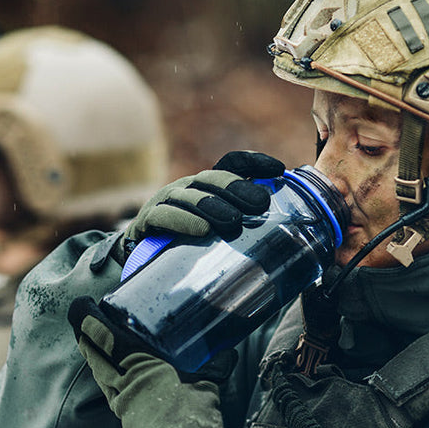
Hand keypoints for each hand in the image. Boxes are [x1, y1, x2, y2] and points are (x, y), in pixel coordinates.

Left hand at [68, 296, 229, 427]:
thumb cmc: (193, 419)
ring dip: (97, 365)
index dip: (90, 323)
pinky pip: (115, 400)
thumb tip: (227, 354)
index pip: (107, 339)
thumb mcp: (206, 386)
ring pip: (103, 380)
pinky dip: (113, 390)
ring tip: (95, 354)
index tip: (80, 310)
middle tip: (80, 329)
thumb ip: (212, 367)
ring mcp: (123, 408)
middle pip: (97, 358)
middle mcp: (126, 385)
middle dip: (87, 342)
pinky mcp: (127, 427)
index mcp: (141, 367)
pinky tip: (121, 390)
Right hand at [122, 151, 284, 254]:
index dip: (253, 162)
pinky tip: (202, 230)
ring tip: (233, 221)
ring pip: (189, 196)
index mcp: (206, 188)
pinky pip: (164, 216)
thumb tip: (290, 253)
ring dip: (212, 206)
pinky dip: (183, 221)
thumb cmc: (185, 249)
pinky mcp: (146, 222)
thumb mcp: (216, 237)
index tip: (278, 169)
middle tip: (261, 204)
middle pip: (211, 178)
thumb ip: (244, 236)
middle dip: (237, 188)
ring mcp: (164, 202)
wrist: (138, 265)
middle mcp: (186, 189)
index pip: (230, 164)